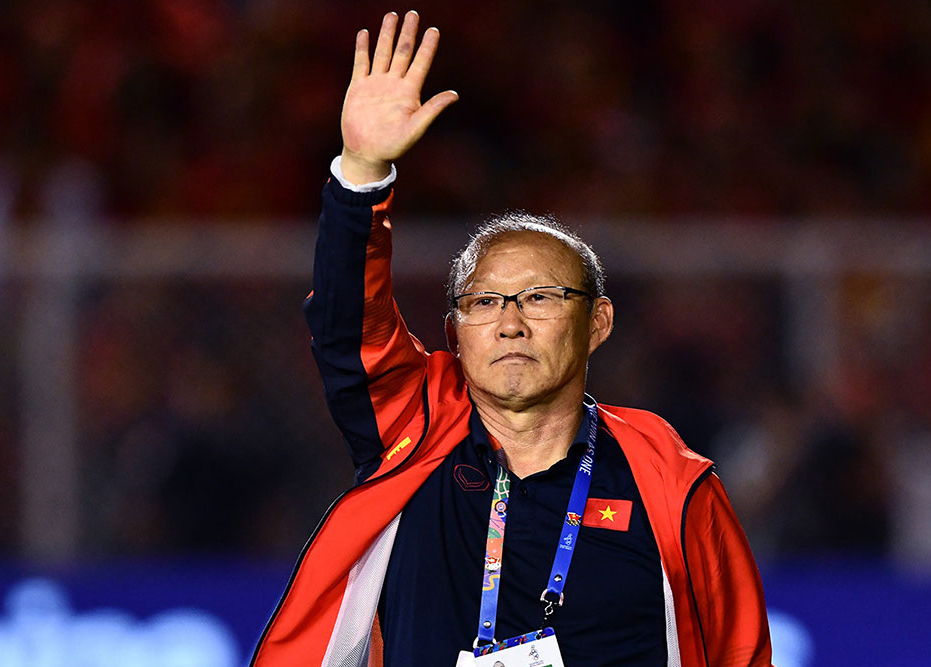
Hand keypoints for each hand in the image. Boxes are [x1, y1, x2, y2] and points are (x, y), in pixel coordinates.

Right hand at [340, 11, 458, 183]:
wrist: (366, 154)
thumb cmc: (393, 146)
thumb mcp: (416, 128)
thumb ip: (432, 110)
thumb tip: (455, 95)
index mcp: (409, 92)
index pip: (421, 63)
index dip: (428, 47)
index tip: (434, 30)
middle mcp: (393, 84)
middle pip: (402, 52)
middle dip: (408, 33)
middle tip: (413, 13)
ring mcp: (376, 84)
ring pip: (383, 52)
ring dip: (387, 34)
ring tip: (392, 15)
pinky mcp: (358, 88)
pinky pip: (361, 63)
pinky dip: (362, 48)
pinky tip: (365, 33)